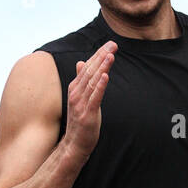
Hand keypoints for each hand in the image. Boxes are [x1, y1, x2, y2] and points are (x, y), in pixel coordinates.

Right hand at [64, 41, 116, 158]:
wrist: (74, 143)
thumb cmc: (79, 121)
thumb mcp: (79, 98)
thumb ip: (81, 80)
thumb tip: (81, 62)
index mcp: (75, 88)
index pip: (88, 67)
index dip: (99, 54)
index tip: (110, 44)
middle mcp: (76, 93)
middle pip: (90, 71)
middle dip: (102, 56)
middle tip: (113, 44)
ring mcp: (81, 104)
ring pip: (93, 82)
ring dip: (102, 67)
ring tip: (110, 55)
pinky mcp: (87, 114)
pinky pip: (95, 98)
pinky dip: (100, 86)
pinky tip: (106, 76)